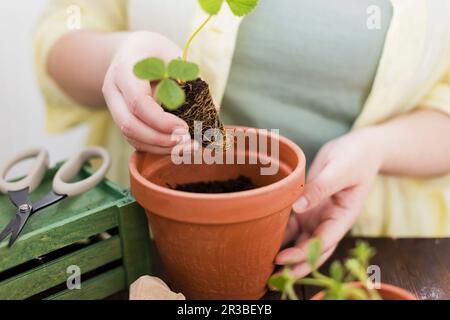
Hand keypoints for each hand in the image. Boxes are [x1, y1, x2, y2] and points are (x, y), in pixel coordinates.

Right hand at [102, 31, 196, 153]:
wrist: (131, 51)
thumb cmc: (156, 52)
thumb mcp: (174, 55)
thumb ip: (191, 79)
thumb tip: (212, 107)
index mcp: (125, 70)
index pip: (138, 102)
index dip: (161, 120)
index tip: (185, 128)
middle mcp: (114, 91)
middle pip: (129, 125)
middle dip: (160, 140)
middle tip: (188, 143)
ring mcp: (114, 107)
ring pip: (131, 136)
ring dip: (160, 147)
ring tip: (187, 149)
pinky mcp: (121, 119)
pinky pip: (135, 139)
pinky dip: (156, 147)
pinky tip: (177, 147)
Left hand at [275, 128, 382, 276]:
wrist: (359, 148)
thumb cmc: (356, 157)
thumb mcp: (341, 169)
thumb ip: (321, 188)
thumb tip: (299, 206)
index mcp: (343, 217)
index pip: (324, 242)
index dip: (304, 254)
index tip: (282, 259)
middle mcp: (329, 222)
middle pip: (312, 251)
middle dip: (294, 266)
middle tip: (271, 277)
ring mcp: (317, 217)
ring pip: (299, 242)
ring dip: (284, 254)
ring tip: (262, 265)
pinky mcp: (306, 208)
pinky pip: (291, 225)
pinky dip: (279, 234)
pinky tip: (262, 239)